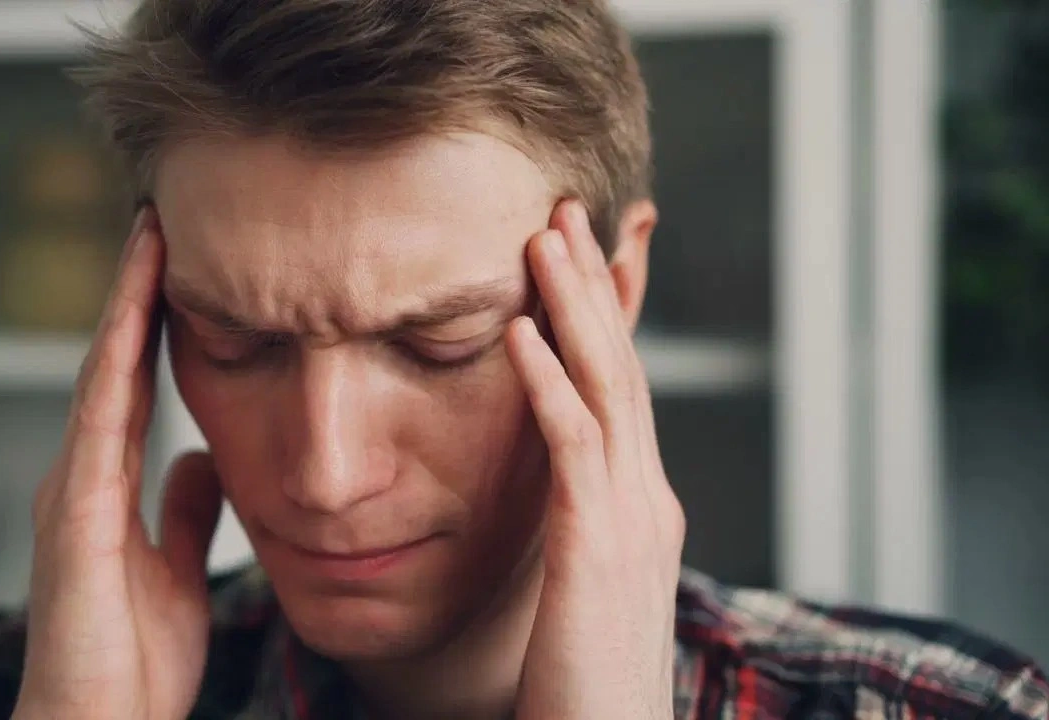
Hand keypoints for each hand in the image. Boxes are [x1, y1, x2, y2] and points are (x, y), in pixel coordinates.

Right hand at [14, 209, 223, 719]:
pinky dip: (114, 368)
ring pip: (100, 378)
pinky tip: (131, 321)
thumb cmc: (131, 661)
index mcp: (108, 486)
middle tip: (159, 223)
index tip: (180, 265)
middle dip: (135, 295)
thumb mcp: (177, 570)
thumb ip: (184, 512)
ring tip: (149, 241)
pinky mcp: (75, 518)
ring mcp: (73, 491)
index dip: (153, 325)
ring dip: (123, 308)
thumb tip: (201, 459)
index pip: (135, 384)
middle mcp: (84, 476)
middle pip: (112, 365)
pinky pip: (99, 427)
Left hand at [506, 200, 685, 718]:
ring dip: (573, 309)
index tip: (575, 254)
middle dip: (593, 286)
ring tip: (542, 239)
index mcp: (642, 507)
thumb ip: (579, 528)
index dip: (603, 316)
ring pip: (606, 389)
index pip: (624, 389)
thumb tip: (554, 489)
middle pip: (622, 368)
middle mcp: (648, 500)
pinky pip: (571, 449)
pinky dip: (546, 384)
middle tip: (562, 211)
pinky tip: (516, 334)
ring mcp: (632, 522)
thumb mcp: (588, 588)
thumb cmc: (586, 682)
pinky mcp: (597, 551)